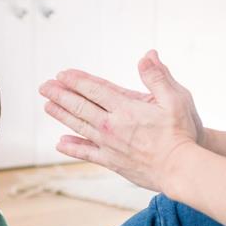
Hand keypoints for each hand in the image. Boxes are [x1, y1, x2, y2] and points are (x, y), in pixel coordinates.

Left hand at [38, 50, 202, 192]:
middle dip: (60, 95)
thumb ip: (158, 77)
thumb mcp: (176, 99)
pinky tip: (60, 142)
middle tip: (44, 86)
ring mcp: (109, 145)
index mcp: (125, 108)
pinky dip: (73, 147)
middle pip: (80, 107)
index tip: (62, 74)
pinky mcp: (112, 162)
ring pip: (79, 126)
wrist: (180, 169)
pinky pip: (87, 153)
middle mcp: (112, 126)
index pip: (94, 90)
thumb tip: (147, 55)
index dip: (77, 80)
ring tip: (47, 106)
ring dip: (61, 115)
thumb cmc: (181, 134)